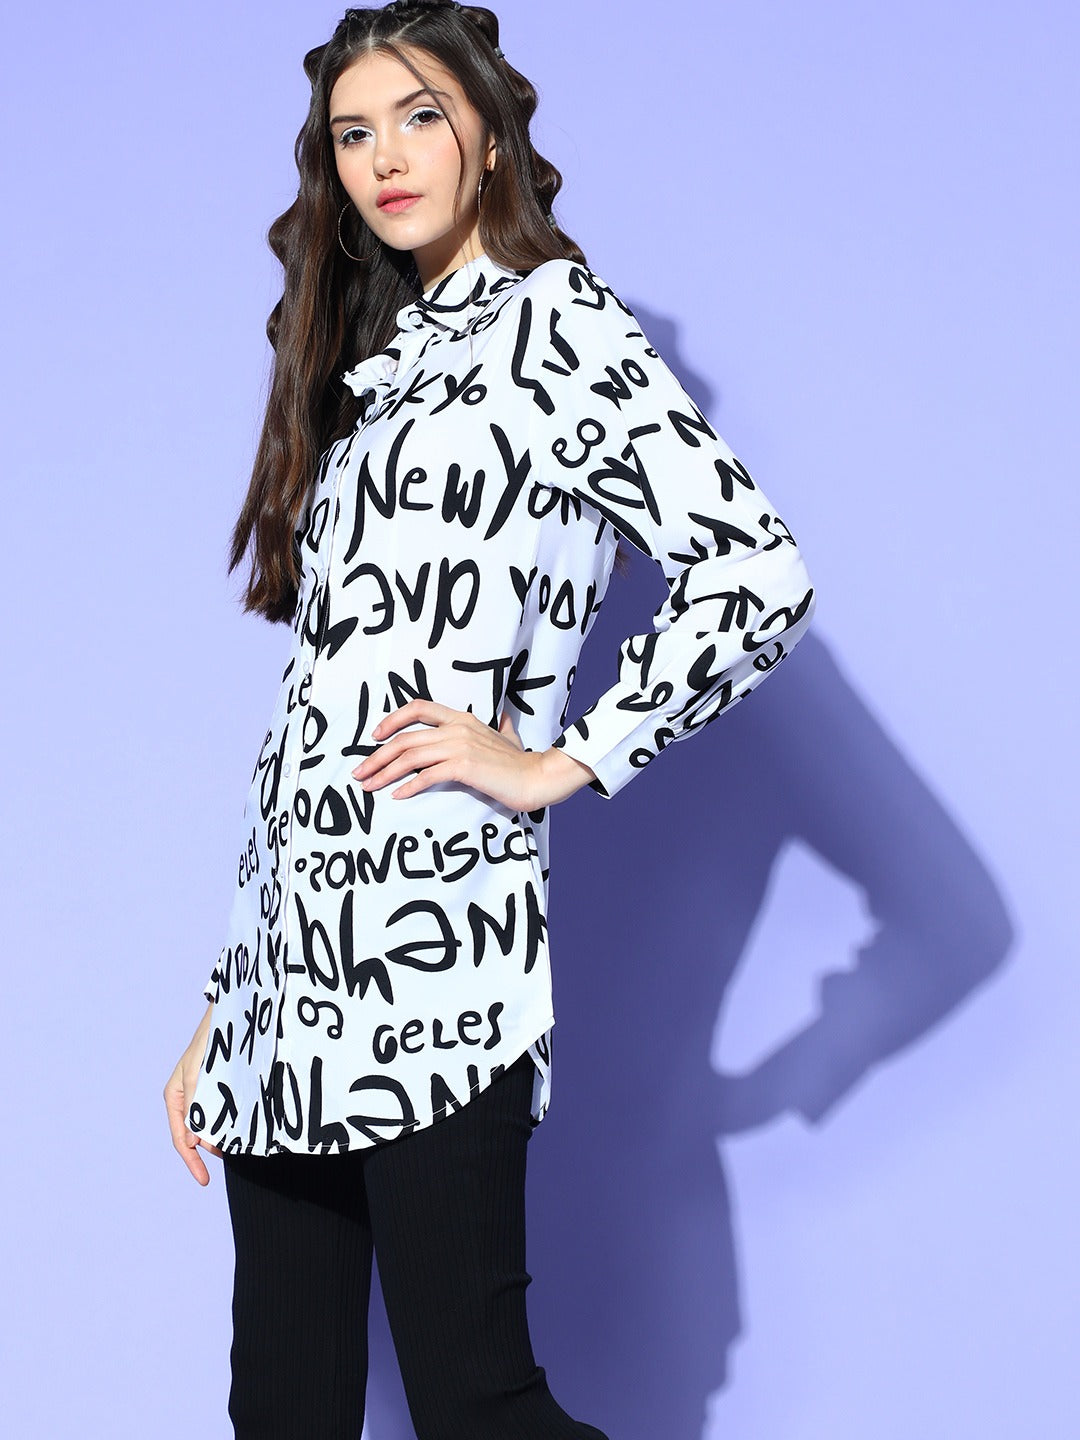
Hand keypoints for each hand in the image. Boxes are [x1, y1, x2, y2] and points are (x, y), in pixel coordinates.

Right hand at [164, 1003, 224, 1184]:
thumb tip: (191, 1141)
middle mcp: (186, 1099)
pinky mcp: (216, 1090)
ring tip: (236, 1142)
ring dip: (219, 1137)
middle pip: (194, 1135)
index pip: (180, 1138)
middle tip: (229, 1154)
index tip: (205, 1181)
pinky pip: (218, 1113)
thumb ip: (195, 1106)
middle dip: (207, 1150)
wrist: (228, 1017)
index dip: (192, 1161)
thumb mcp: (199, 1073)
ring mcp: (201, 1095)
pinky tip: (238, 1128)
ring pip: (208, 1125)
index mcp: (175, 1096)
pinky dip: (226, 1124)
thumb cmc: (210, 1042)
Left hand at [351, 700, 597, 812]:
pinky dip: (408, 786)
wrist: (538, 778)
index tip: (374, 736)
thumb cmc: (521, 762)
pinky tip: (397, 796)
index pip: (418, 708)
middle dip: (376, 757)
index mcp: (462, 718)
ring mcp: (459, 746)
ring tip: (368, 787)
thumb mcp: (508, 737)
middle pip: (404, 738)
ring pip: (409, 757)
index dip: (392, 720)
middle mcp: (456, 728)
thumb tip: (503, 719)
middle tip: (359, 774)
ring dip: (384, 773)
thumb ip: (501, 727)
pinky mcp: (464, 767)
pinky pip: (427, 775)